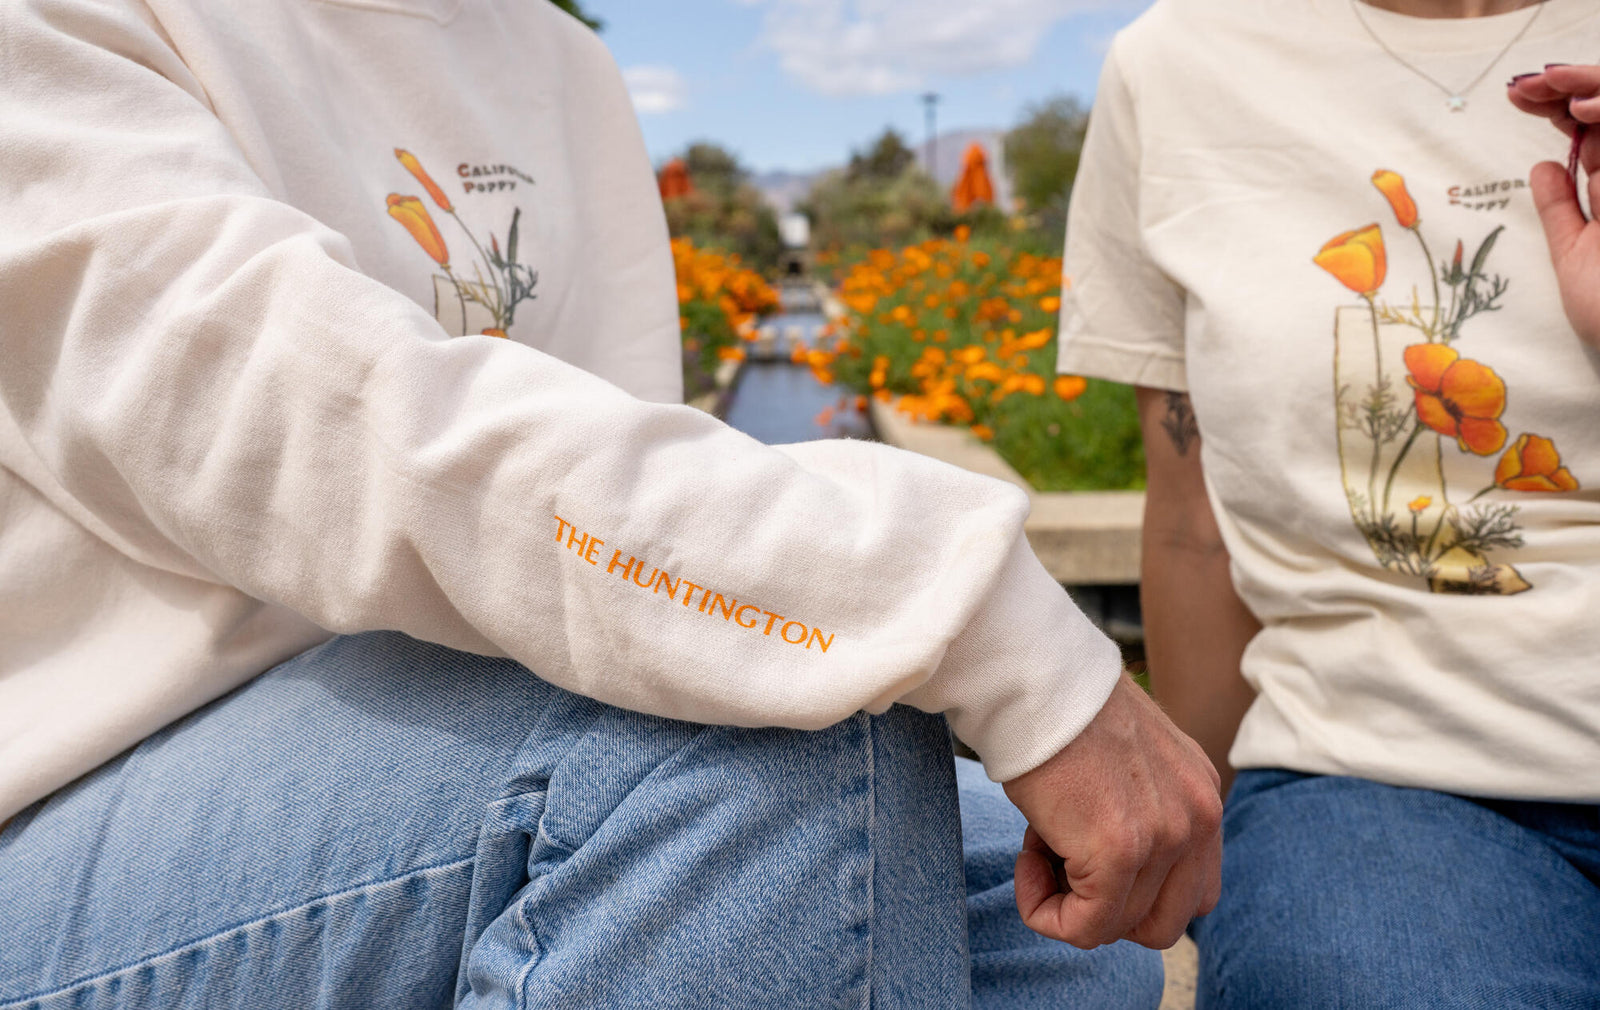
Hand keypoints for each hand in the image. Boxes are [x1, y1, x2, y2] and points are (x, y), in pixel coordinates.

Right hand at [1002, 673, 1222, 949]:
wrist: (1034, 676)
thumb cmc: (1060, 708)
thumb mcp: (1128, 759)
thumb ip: (1143, 808)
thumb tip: (1106, 860)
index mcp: (1202, 794)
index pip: (1194, 892)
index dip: (1135, 894)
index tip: (1086, 854)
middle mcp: (1198, 818)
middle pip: (1164, 923)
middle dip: (1107, 910)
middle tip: (1062, 861)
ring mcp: (1164, 837)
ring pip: (1117, 927)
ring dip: (1067, 900)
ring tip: (1037, 843)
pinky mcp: (1118, 852)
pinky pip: (1083, 928)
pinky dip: (1044, 911)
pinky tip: (1025, 860)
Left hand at [1508, 65, 1599, 348]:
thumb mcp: (1575, 255)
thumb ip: (1563, 209)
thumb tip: (1544, 164)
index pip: (1599, 136)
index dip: (1565, 107)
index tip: (1521, 96)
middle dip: (1579, 88)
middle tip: (1532, 85)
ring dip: (1596, 99)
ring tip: (1559, 96)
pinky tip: (1585, 112)